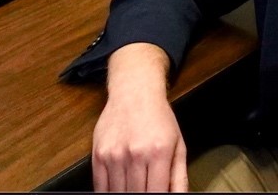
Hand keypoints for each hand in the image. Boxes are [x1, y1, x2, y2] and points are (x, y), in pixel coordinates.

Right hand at [92, 43, 187, 191]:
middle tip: (145, 191)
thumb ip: (179, 175)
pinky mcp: (98, 156)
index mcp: (159, 152)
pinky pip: (100, 188)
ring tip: (134, 188)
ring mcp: (114, 156)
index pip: (157, 193)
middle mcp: (136, 154)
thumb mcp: (178, 144)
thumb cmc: (160, 119)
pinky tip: (118, 190)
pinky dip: (109, 193)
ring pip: (118, 194)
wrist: (134, 93)